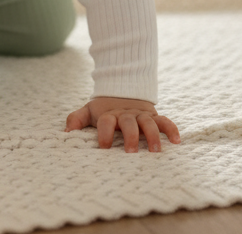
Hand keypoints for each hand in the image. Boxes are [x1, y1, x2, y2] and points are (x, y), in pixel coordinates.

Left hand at [65, 97, 179, 152]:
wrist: (122, 90)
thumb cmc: (104, 109)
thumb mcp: (88, 111)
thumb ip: (76, 120)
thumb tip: (64, 134)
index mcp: (109, 114)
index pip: (106, 121)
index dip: (104, 133)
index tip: (104, 147)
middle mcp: (125, 114)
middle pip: (128, 122)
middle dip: (130, 136)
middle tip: (131, 152)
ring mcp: (140, 115)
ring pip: (148, 122)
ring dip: (152, 135)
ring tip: (155, 151)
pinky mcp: (153, 116)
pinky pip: (164, 121)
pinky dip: (171, 129)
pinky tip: (177, 142)